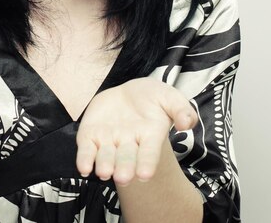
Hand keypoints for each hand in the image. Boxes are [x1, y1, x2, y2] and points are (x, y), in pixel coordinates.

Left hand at [76, 78, 196, 185]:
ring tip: (104, 172)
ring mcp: (109, 140)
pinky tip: (83, 168)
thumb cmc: (153, 98)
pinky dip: (85, 159)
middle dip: (124, 168)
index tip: (144, 175)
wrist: (130, 93)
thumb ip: (181, 109)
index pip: (149, 152)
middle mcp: (129, 143)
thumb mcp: (170, 97)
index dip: (146, 163)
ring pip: (106, 156)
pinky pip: (87, 148)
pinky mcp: (91, 134)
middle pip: (126, 158)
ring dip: (104, 165)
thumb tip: (186, 123)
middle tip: (122, 178)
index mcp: (150, 136)